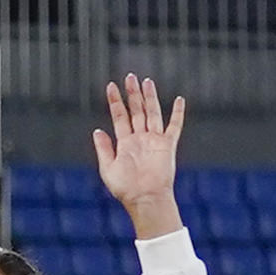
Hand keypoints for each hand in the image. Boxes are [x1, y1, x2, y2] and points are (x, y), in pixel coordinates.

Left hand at [90, 73, 187, 236]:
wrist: (145, 198)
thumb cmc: (125, 188)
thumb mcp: (107, 168)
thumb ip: (104, 148)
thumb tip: (97, 130)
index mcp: (125, 142)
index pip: (119, 116)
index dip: (115, 101)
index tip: (111, 86)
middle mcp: (140, 138)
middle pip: (136, 110)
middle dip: (132, 94)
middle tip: (130, 76)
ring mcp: (154, 140)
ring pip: (152, 113)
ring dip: (150, 98)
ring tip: (146, 81)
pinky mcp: (168, 145)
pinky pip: (174, 126)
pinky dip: (177, 113)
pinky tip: (178, 100)